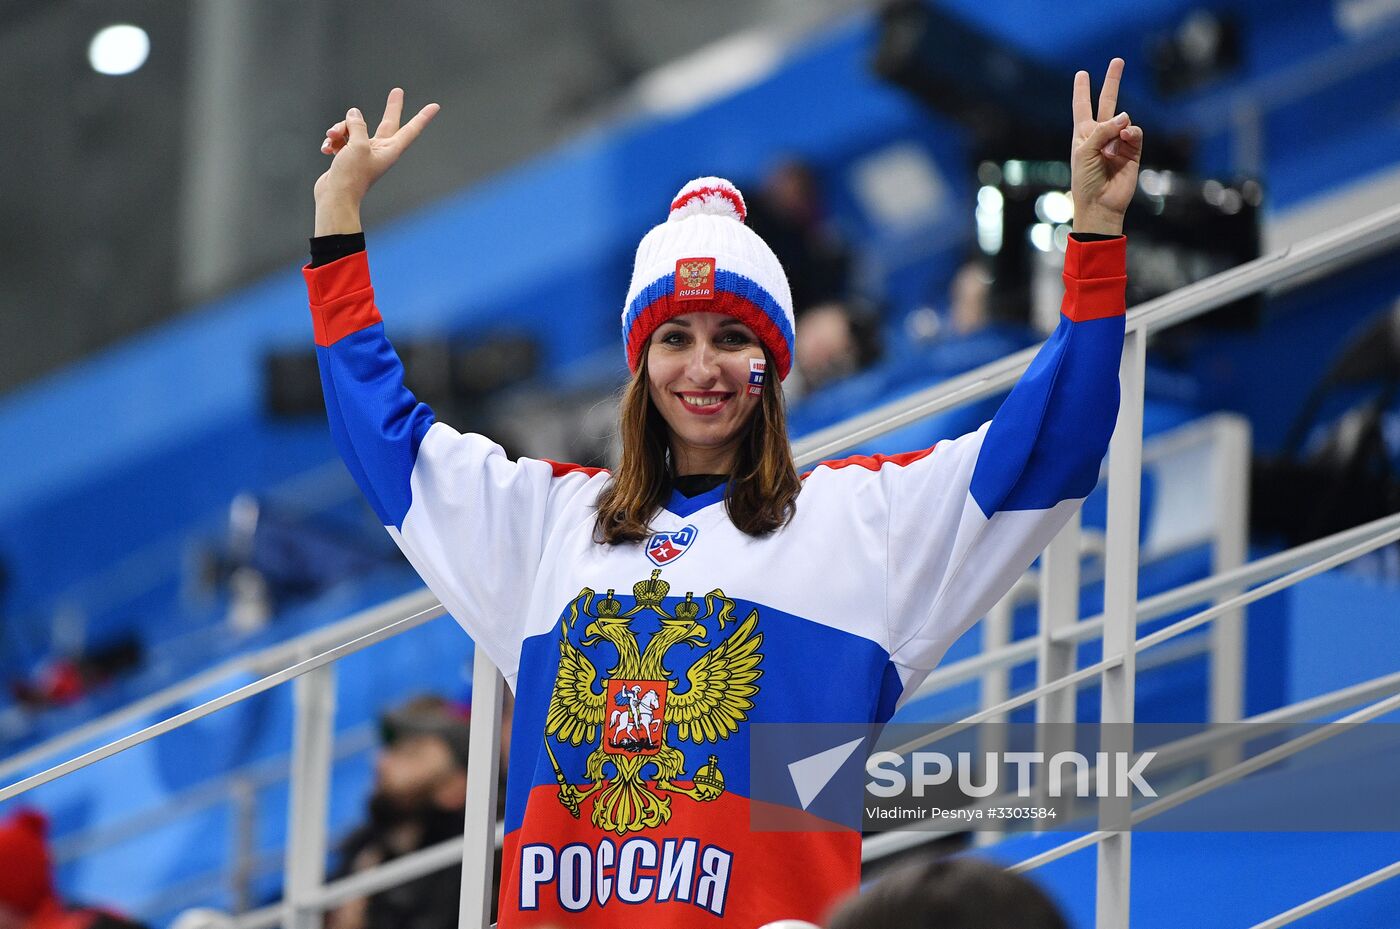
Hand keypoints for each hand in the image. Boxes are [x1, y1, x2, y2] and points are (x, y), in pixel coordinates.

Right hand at [313, 88, 439, 233]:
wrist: (334, 196)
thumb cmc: (351, 175)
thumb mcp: (357, 145)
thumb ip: (358, 125)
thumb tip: (354, 114)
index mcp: (390, 150)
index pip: (411, 129)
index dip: (422, 117)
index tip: (435, 106)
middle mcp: (380, 150)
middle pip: (388, 123)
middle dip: (392, 107)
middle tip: (398, 90)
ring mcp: (364, 152)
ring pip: (354, 128)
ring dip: (340, 129)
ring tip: (332, 138)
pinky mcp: (348, 155)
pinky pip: (342, 138)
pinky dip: (332, 140)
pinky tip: (326, 148)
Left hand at [1070, 58, 1142, 235]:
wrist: (1100, 204)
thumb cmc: (1085, 180)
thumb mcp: (1084, 152)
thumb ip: (1102, 131)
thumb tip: (1125, 117)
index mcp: (1083, 134)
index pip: (1082, 107)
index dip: (1082, 90)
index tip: (1081, 74)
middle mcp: (1101, 135)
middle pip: (1107, 102)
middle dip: (1112, 82)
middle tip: (1118, 60)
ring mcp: (1118, 142)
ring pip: (1124, 119)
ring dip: (1120, 125)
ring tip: (1115, 141)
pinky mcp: (1133, 150)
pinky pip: (1135, 133)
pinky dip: (1131, 133)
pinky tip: (1126, 138)